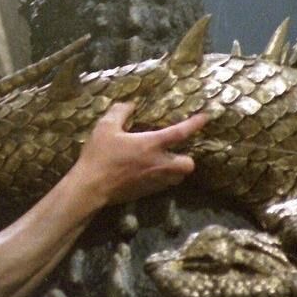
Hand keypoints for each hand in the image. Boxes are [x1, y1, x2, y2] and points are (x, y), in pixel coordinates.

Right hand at [75, 102, 207, 206]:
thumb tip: (130, 104)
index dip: (194, 124)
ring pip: (178, 177)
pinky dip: (162, 179)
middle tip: (176, 151)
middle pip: (188, 164)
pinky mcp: (146, 192)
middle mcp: (158, 164)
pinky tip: (149, 173)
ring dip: (176, 170)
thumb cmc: (99, 156)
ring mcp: (154, 180)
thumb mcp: (105, 127)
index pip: (180, 132)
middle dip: (187, 158)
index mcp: (150, 144)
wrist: (90, 187)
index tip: (205, 117)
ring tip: (165, 162)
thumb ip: (120, 112)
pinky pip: (163, 185)